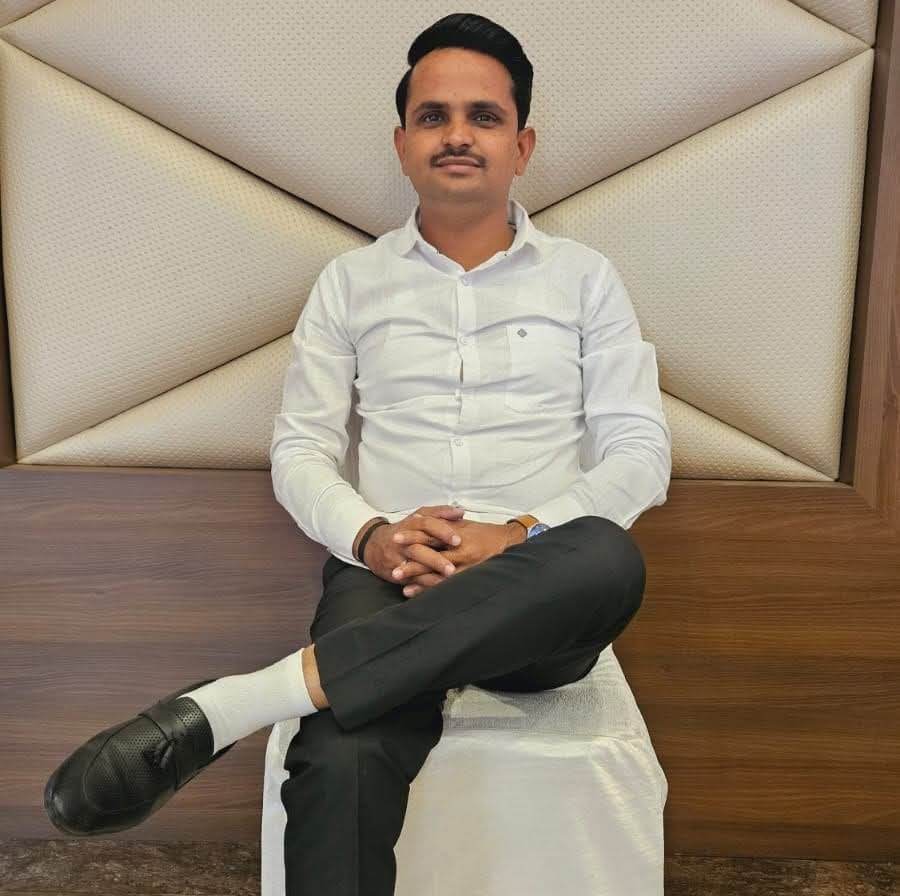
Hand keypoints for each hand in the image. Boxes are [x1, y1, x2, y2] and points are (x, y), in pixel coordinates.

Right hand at [363, 505, 465, 586]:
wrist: (374, 544)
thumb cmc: (404, 529)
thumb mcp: (420, 516)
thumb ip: (441, 513)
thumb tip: (460, 512)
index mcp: (411, 525)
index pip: (426, 525)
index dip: (442, 532)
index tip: (458, 540)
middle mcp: (403, 542)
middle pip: (419, 549)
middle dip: (436, 559)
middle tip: (452, 567)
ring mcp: (398, 558)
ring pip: (413, 567)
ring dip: (430, 575)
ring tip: (446, 579)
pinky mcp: (397, 573)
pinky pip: (410, 580)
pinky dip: (423, 585)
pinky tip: (436, 588)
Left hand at [374, 512, 524, 597]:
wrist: (510, 541)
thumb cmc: (485, 533)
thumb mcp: (464, 524)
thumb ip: (443, 524)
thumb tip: (422, 520)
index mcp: (456, 533)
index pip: (429, 534)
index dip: (412, 536)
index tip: (396, 539)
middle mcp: (460, 549)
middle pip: (432, 556)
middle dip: (412, 564)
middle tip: (394, 569)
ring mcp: (467, 565)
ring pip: (440, 575)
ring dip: (421, 581)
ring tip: (403, 586)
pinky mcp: (472, 576)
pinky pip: (451, 585)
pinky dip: (435, 590)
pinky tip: (422, 595)